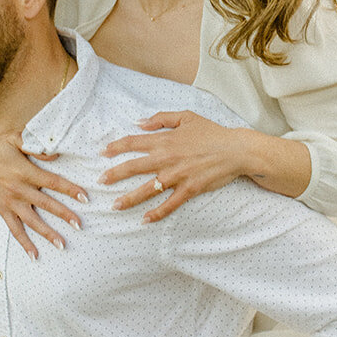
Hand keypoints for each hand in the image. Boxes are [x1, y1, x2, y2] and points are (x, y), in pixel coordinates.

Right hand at [0, 130, 87, 258]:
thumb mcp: (17, 138)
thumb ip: (36, 146)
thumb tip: (56, 153)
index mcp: (25, 171)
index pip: (52, 182)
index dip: (69, 189)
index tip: (85, 197)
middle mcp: (18, 189)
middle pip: (45, 204)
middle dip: (64, 215)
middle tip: (80, 225)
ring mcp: (9, 201)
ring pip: (31, 221)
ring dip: (47, 233)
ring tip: (62, 245)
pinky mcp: (2, 209)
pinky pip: (14, 229)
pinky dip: (24, 242)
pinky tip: (34, 255)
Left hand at [100, 112, 246, 221]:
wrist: (236, 150)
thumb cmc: (212, 132)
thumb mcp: (186, 117)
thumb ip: (161, 118)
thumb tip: (139, 122)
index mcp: (165, 139)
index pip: (133, 142)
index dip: (115, 147)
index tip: (102, 153)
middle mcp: (167, 158)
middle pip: (134, 167)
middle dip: (114, 175)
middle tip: (100, 181)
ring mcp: (178, 175)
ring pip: (148, 189)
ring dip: (130, 198)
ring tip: (115, 206)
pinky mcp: (189, 189)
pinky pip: (170, 204)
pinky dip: (157, 213)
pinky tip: (145, 220)